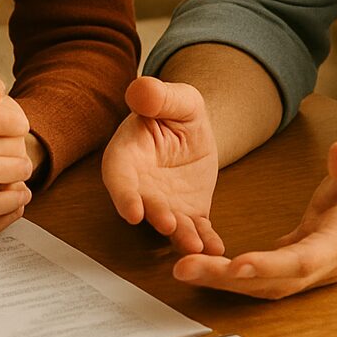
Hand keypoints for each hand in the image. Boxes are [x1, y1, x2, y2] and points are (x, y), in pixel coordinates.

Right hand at [101, 75, 223, 255]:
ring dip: (180, 236)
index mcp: (128, 153)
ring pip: (170, 224)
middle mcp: (141, 184)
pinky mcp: (188, 214)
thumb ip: (157, 95)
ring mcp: (164, 202)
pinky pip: (196, 230)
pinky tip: (217, 248)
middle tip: (168, 225)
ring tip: (194, 246)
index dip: (123, 195)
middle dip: (155, 216)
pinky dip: (205, 240)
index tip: (132, 211)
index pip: (119, 176)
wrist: (195, 130)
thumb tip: (138, 88)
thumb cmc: (176, 110)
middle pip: (144, 205)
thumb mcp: (175, 97)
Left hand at [173, 140, 336, 297]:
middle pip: (275, 281)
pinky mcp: (300, 263)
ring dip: (225, 281)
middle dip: (229, 280)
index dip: (271, 266)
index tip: (237, 266)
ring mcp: (313, 268)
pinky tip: (204, 268)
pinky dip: (235, 275)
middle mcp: (326, 263)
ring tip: (183, 270)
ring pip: (266, 285)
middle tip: (183, 269)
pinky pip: (265, 276)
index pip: (304, 259)